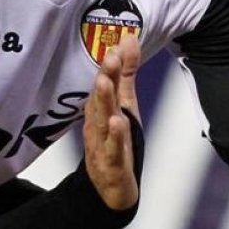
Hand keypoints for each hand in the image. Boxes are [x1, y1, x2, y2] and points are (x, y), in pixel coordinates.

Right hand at [83, 36, 141, 210]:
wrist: (110, 188)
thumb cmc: (116, 142)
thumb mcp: (124, 105)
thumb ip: (126, 73)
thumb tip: (129, 40)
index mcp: (103, 109)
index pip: (105, 84)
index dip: (110, 65)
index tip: (115, 44)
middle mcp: (99, 124)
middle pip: (101, 99)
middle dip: (104, 77)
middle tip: (109, 56)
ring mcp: (103, 144)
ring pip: (102, 121)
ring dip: (103, 101)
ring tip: (106, 82)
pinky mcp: (111, 164)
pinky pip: (112, 149)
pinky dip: (114, 136)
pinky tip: (117, 122)